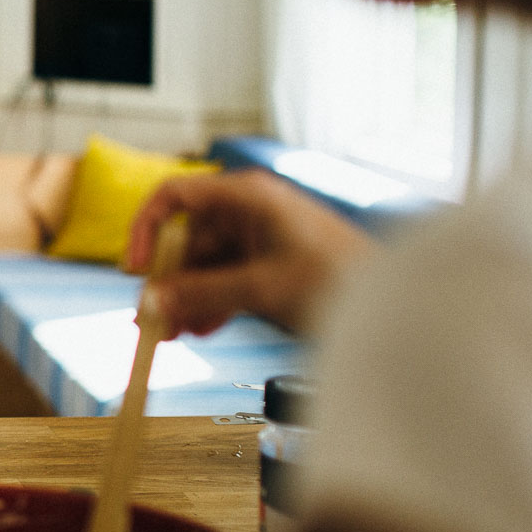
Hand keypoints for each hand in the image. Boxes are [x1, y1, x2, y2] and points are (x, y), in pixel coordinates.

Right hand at [126, 169, 372, 335]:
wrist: (397, 307)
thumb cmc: (340, 281)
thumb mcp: (261, 288)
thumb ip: (201, 294)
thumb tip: (151, 302)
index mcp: (247, 196)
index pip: (175, 196)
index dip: (146, 229)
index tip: (135, 268)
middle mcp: (250, 211)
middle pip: (188, 239)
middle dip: (167, 280)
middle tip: (150, 318)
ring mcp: (261, 238)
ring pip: (206, 265)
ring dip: (187, 298)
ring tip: (173, 335)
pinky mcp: (272, 264)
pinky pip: (227, 279)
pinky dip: (211, 303)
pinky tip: (200, 331)